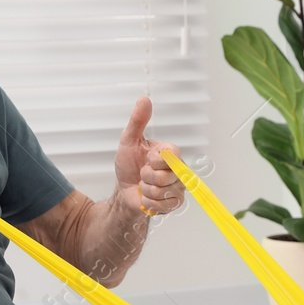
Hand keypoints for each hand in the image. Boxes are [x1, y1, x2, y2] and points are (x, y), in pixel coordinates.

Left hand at [114, 96, 185, 217]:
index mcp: (171, 153)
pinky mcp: (175, 203)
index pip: (172, 156)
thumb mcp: (129, 141)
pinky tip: (146, 197)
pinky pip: (161, 205)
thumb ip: (138, 121)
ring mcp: (178, 188)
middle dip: (146, 177)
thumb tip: (144, 99)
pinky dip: (148, 202)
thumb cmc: (128, 164)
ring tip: (144, 185)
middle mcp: (179, 170)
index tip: (147, 158)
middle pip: (165, 177)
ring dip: (146, 190)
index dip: (155, 160)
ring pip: (161, 192)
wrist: (124, 189)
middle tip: (143, 174)